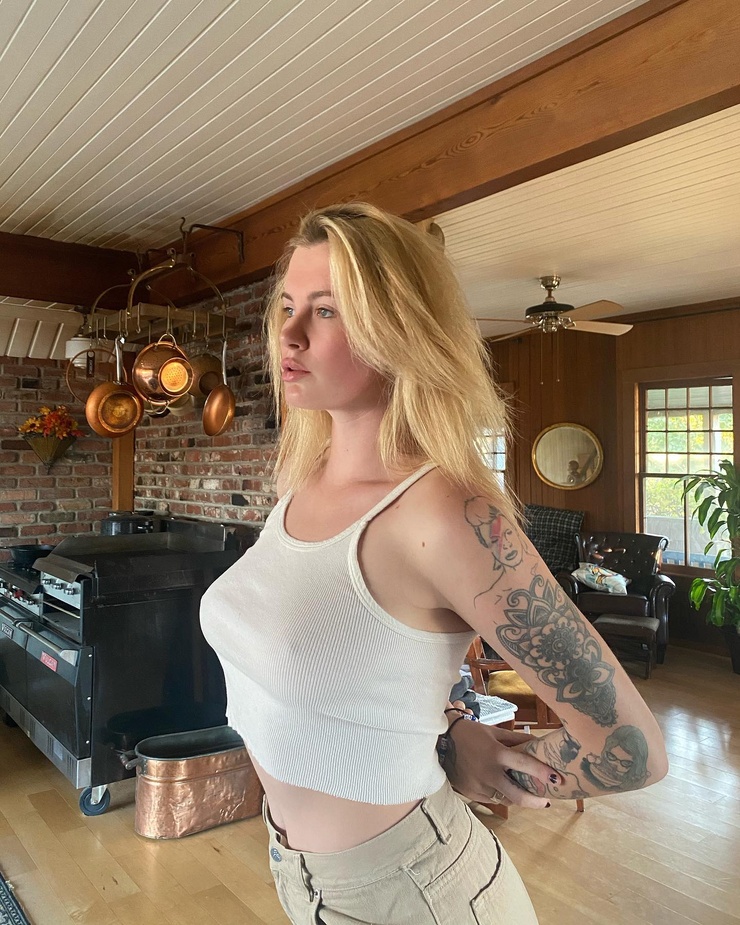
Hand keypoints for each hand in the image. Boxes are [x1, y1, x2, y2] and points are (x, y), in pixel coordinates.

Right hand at [442, 709, 560, 808]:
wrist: (442, 741)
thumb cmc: (472, 734)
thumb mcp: (495, 732)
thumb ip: (516, 739)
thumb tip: (538, 743)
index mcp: (496, 754)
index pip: (525, 765)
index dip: (543, 773)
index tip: (557, 779)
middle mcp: (489, 773)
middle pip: (518, 795)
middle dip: (535, 802)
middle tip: (546, 801)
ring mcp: (480, 786)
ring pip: (506, 800)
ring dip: (519, 799)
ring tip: (528, 796)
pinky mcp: (472, 794)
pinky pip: (493, 799)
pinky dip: (502, 796)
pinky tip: (506, 790)